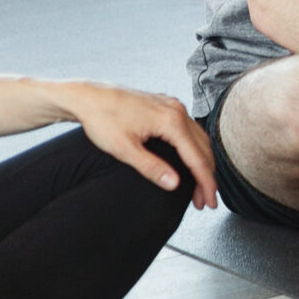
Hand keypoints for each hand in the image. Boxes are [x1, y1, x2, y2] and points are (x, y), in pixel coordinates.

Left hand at [57, 81, 217, 208]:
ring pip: (199, 138)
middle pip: (203, 148)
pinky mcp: (166, 106)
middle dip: (207, 176)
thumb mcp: (124, 148)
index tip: (210, 202)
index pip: (197, 158)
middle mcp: (178, 111)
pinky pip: (190, 129)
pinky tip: (190, 158)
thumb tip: (175, 184)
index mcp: (172, 121)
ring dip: (202, 162)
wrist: (88, 96)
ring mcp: (173, 106)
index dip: (205, 182)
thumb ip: (151, 167)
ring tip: (199, 185)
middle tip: (206, 201)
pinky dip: (194, 148)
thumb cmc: (102, 119)